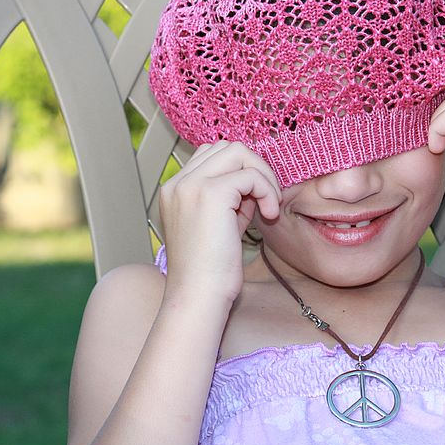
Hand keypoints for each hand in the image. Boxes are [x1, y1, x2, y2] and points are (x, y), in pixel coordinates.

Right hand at [157, 140, 281, 303]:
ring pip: (238, 152)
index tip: (253, 201)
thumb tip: (256, 180)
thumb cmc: (211, 271)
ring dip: (262, 175)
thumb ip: (233, 199)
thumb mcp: (221, 225)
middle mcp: (178, 183)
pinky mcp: (211, 194)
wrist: (198, 296)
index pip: (212, 155)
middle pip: (226, 147)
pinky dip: (267, 191)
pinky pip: (250, 175)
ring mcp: (191, 185)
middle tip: (266, 200)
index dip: (241, 171)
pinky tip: (269, 214)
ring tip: (268, 207)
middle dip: (255, 168)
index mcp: (175, 190)